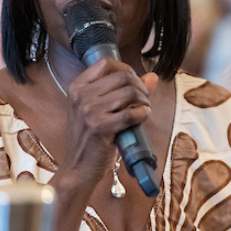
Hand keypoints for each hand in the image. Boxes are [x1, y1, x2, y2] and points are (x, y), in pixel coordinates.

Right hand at [60, 58, 156, 191]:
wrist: (78, 168)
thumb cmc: (90, 137)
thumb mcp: (100, 109)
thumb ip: (125, 90)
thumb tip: (153, 76)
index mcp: (77, 87)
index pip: (106, 63)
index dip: (125, 68)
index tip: (133, 81)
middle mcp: (81, 96)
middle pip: (122, 76)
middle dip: (140, 86)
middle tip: (143, 98)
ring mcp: (89, 111)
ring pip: (130, 92)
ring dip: (144, 100)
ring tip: (143, 109)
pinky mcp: (100, 128)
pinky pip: (131, 113)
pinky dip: (143, 113)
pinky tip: (142, 117)